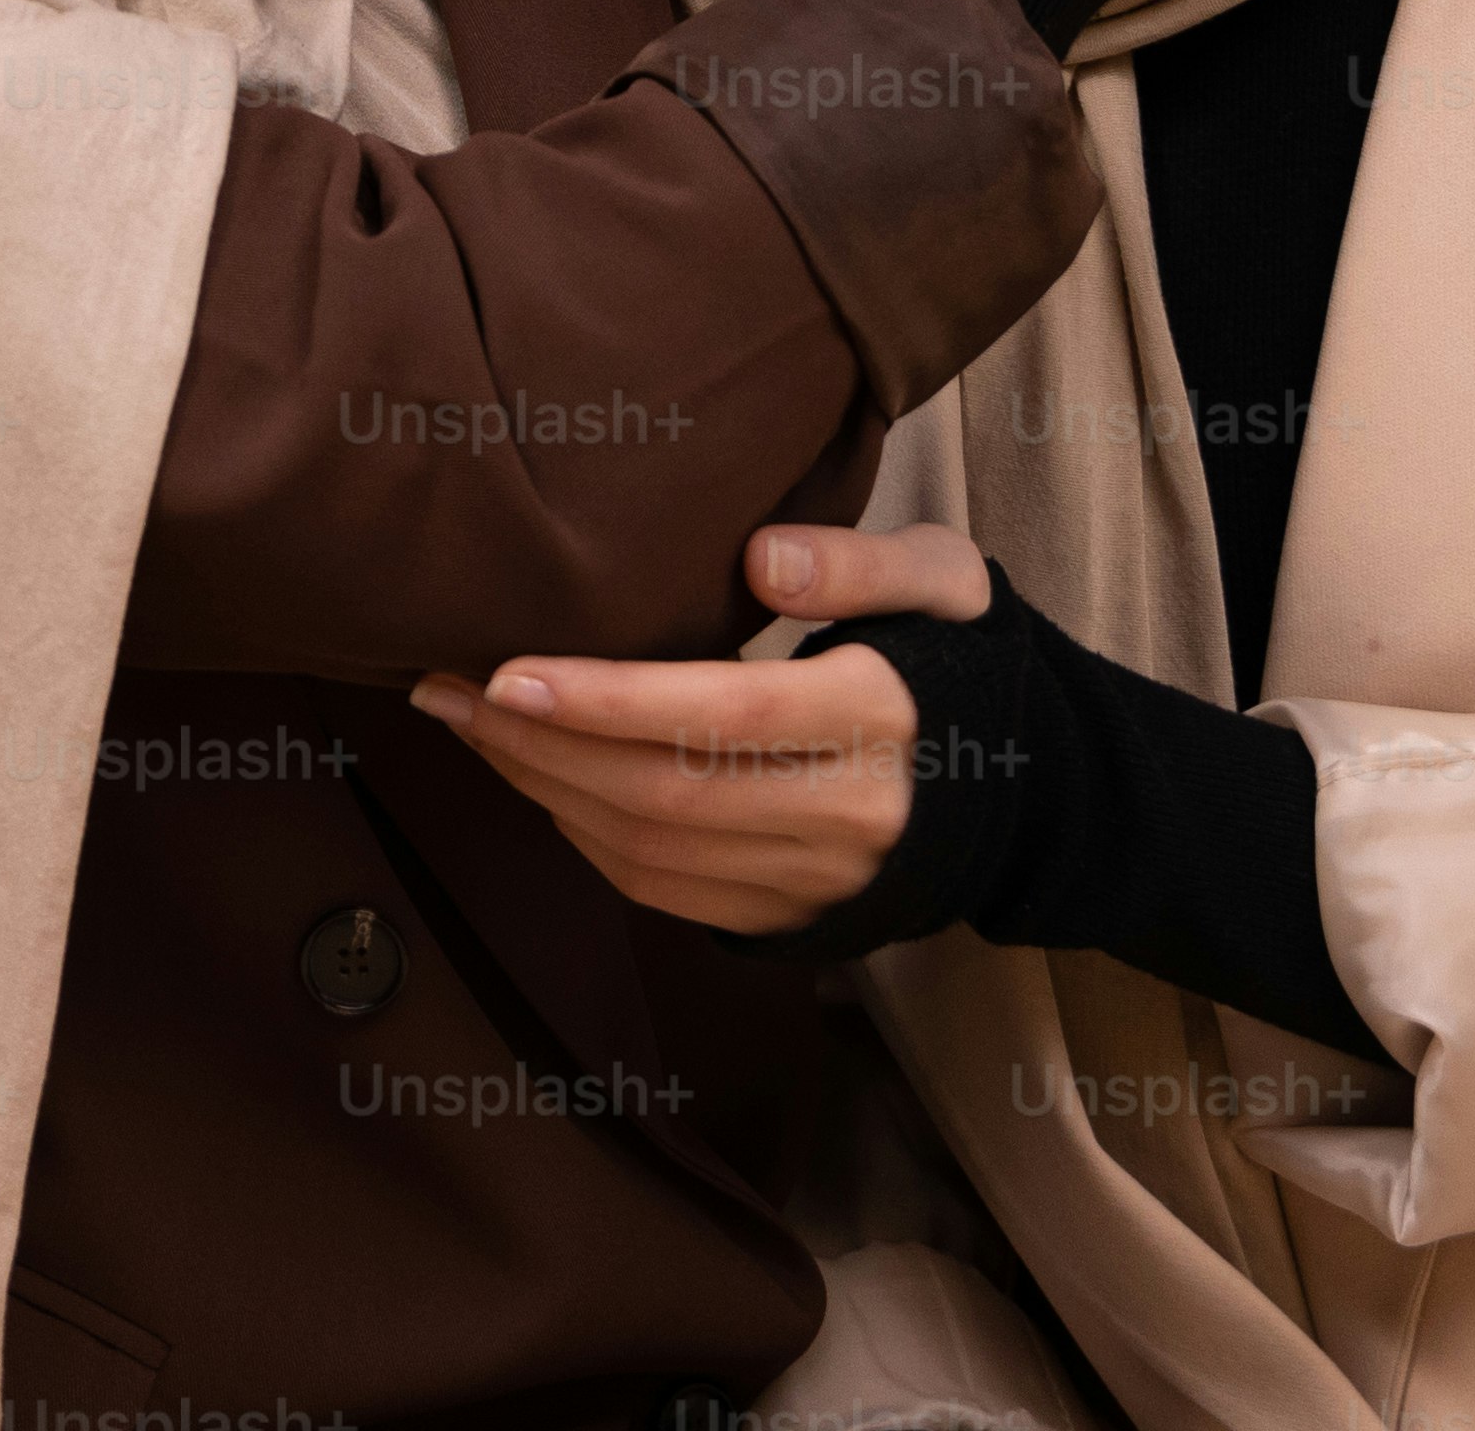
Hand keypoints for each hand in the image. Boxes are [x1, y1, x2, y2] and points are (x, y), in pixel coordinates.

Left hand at [412, 519, 993, 935]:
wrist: (1028, 789)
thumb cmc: (961, 654)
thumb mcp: (944, 580)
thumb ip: (857, 561)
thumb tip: (760, 557)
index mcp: (879, 718)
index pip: (722, 716)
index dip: (607, 700)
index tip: (506, 668)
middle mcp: (846, 815)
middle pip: (662, 792)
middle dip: (538, 745)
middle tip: (446, 687)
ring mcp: (817, 880)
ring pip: (650, 850)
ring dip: (542, 790)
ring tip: (470, 724)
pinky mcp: (790, 917)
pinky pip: (663, 890)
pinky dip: (583, 837)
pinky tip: (538, 777)